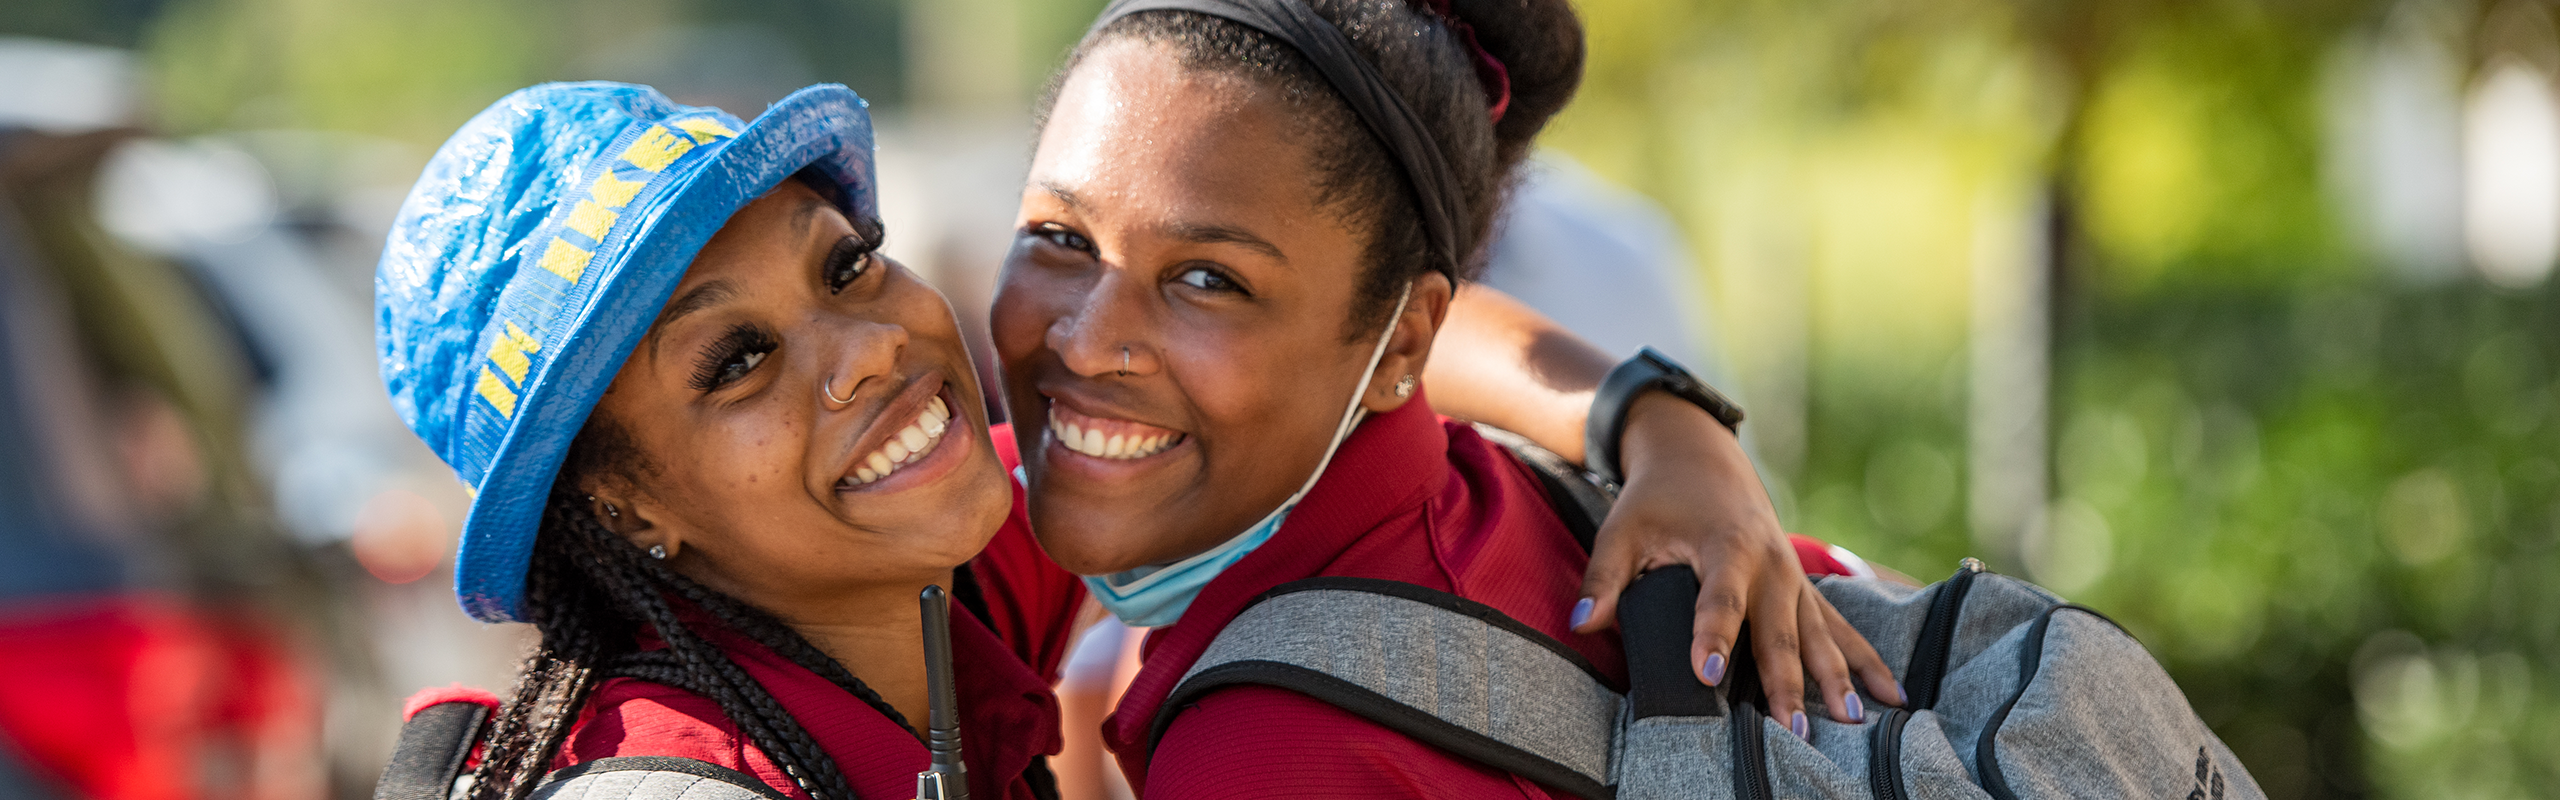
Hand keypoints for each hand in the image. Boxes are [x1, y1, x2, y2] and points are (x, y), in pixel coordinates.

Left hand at [1570, 392, 1904, 729]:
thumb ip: (1604, 577)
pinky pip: (1840, 628)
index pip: (1719, 598)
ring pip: (1819, 634)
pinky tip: (1889, 695)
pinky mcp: (1803, 588)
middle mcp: (1770, 563)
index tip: (1709, 675)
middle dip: (1787, 681)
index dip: (1713, 636)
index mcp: (1726, 545)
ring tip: (1849, 721)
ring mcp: (1794, 578)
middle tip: (1793, 730)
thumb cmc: (1657, 499)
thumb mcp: (1622, 528)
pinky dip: (1864, 661)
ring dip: (1835, 678)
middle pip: (1779, 629)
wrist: (1701, 459)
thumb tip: (1582, 623)